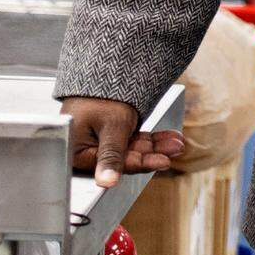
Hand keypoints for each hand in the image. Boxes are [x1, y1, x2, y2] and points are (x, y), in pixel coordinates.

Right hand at [61, 97, 185, 188]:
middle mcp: (86, 152)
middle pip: (125, 158)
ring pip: (132, 149)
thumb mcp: (111, 126)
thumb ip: (112, 155)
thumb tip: (107, 182)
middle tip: (176, 149)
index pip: (113, 165)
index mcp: (77, 154)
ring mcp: (100, 144)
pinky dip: (150, 139)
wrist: (101, 73)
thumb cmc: (101, 97)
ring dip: (156, 146)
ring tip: (176, 142)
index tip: (162, 162)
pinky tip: (168, 138)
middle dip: (153, 153)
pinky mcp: (111, 137)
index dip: (140, 163)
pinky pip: (132, 141)